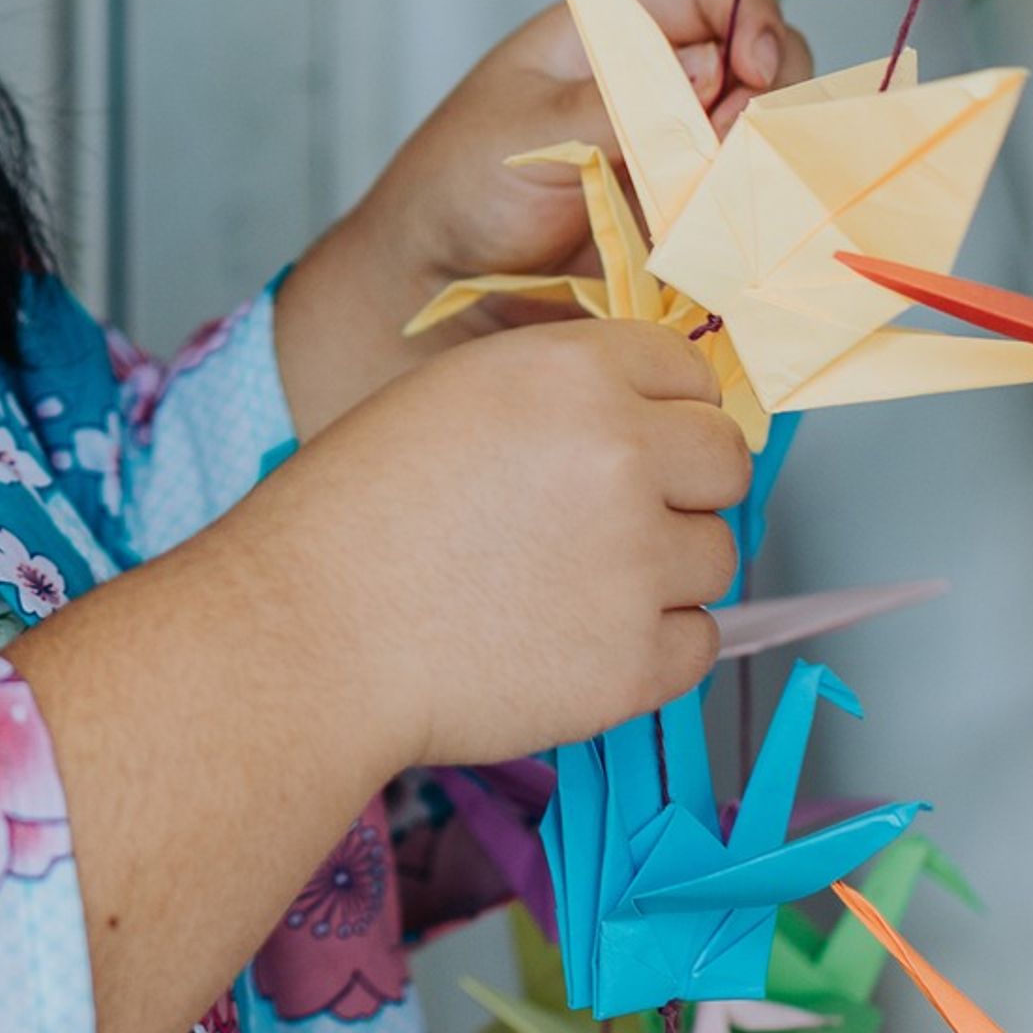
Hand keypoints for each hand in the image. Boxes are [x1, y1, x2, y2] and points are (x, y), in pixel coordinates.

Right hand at [244, 319, 749, 768]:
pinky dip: (648, 650)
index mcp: (571, 372)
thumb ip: (560, 395)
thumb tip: (649, 422)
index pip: (691, 371)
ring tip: (560, 586)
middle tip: (606, 521)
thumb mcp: (451, 398)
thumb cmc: (353, 516)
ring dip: (660, 573)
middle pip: (726, 461)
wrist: (305, 635)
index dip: (664, 409)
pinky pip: (696, 644)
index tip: (635, 441)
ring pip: (714, 557)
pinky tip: (569, 639)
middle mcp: (621, 454)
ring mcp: (637, 563)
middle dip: (682, 488)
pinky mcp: (636, 661)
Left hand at [272, 0, 809, 431]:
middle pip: (766, 57)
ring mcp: (683, 149)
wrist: (438, 285)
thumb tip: (708, 75)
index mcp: (610, 31)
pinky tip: (723, 236)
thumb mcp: (526, 132)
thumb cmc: (457, 188)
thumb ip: (618, 105)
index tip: (752, 69)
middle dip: (767, 97)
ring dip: (762, 161)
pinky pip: (753, 203)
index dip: (751, 16)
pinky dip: (755, 214)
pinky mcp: (693, 214)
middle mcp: (660, 82)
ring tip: (707, 200)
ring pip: (770, 134)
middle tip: (724, 149)